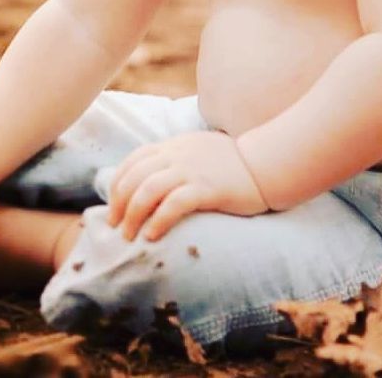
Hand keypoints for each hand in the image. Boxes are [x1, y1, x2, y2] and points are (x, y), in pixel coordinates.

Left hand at [107, 131, 267, 240]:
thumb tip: (153, 181)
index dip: (117, 184)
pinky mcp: (207, 189)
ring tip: (129, 236)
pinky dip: (158, 220)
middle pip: (134, 177)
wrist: (267, 164)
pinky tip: (152, 236)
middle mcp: (176, 155)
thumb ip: (175, 159)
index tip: (114, 206)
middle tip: (116, 226)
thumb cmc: (233, 163)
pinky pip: (174, 204)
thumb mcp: (197, 151)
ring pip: (148, 190)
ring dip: (133, 215)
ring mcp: (191, 171)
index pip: (133, 161)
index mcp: (172, 146)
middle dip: (119, 203)